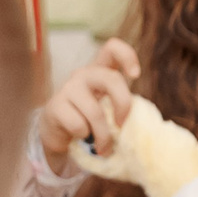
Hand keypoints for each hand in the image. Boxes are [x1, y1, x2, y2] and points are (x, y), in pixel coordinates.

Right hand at [37, 38, 141, 172]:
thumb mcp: (107, 108)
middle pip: (111, 79)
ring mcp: (68, 88)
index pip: (111, 48)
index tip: (135, 75)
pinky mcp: (55, 106)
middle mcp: (83, 75)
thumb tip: (141, 126)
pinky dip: (84, 136)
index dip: (127, 56)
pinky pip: (78, 125)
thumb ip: (121, 107)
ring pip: (95, 112)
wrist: (56, 132)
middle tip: (122, 125)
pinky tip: (80, 136)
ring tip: (104, 148)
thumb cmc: (89, 119)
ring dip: (103, 135)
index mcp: (100, 71)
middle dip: (123, 105)